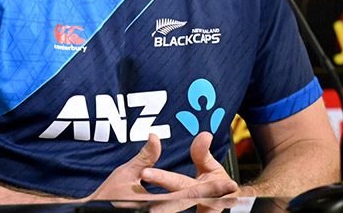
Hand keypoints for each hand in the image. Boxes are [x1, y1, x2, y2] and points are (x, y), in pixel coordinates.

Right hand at [87, 133, 236, 203]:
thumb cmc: (106, 197)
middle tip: (235, 192)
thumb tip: (157, 136)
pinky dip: (194, 209)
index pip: (187, 194)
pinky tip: (205, 206)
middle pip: (193, 207)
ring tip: (228, 199)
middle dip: (215, 200)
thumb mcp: (125, 174)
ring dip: (206, 207)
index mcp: (153, 204)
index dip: (209, 189)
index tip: (229, 182)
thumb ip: (145, 157)